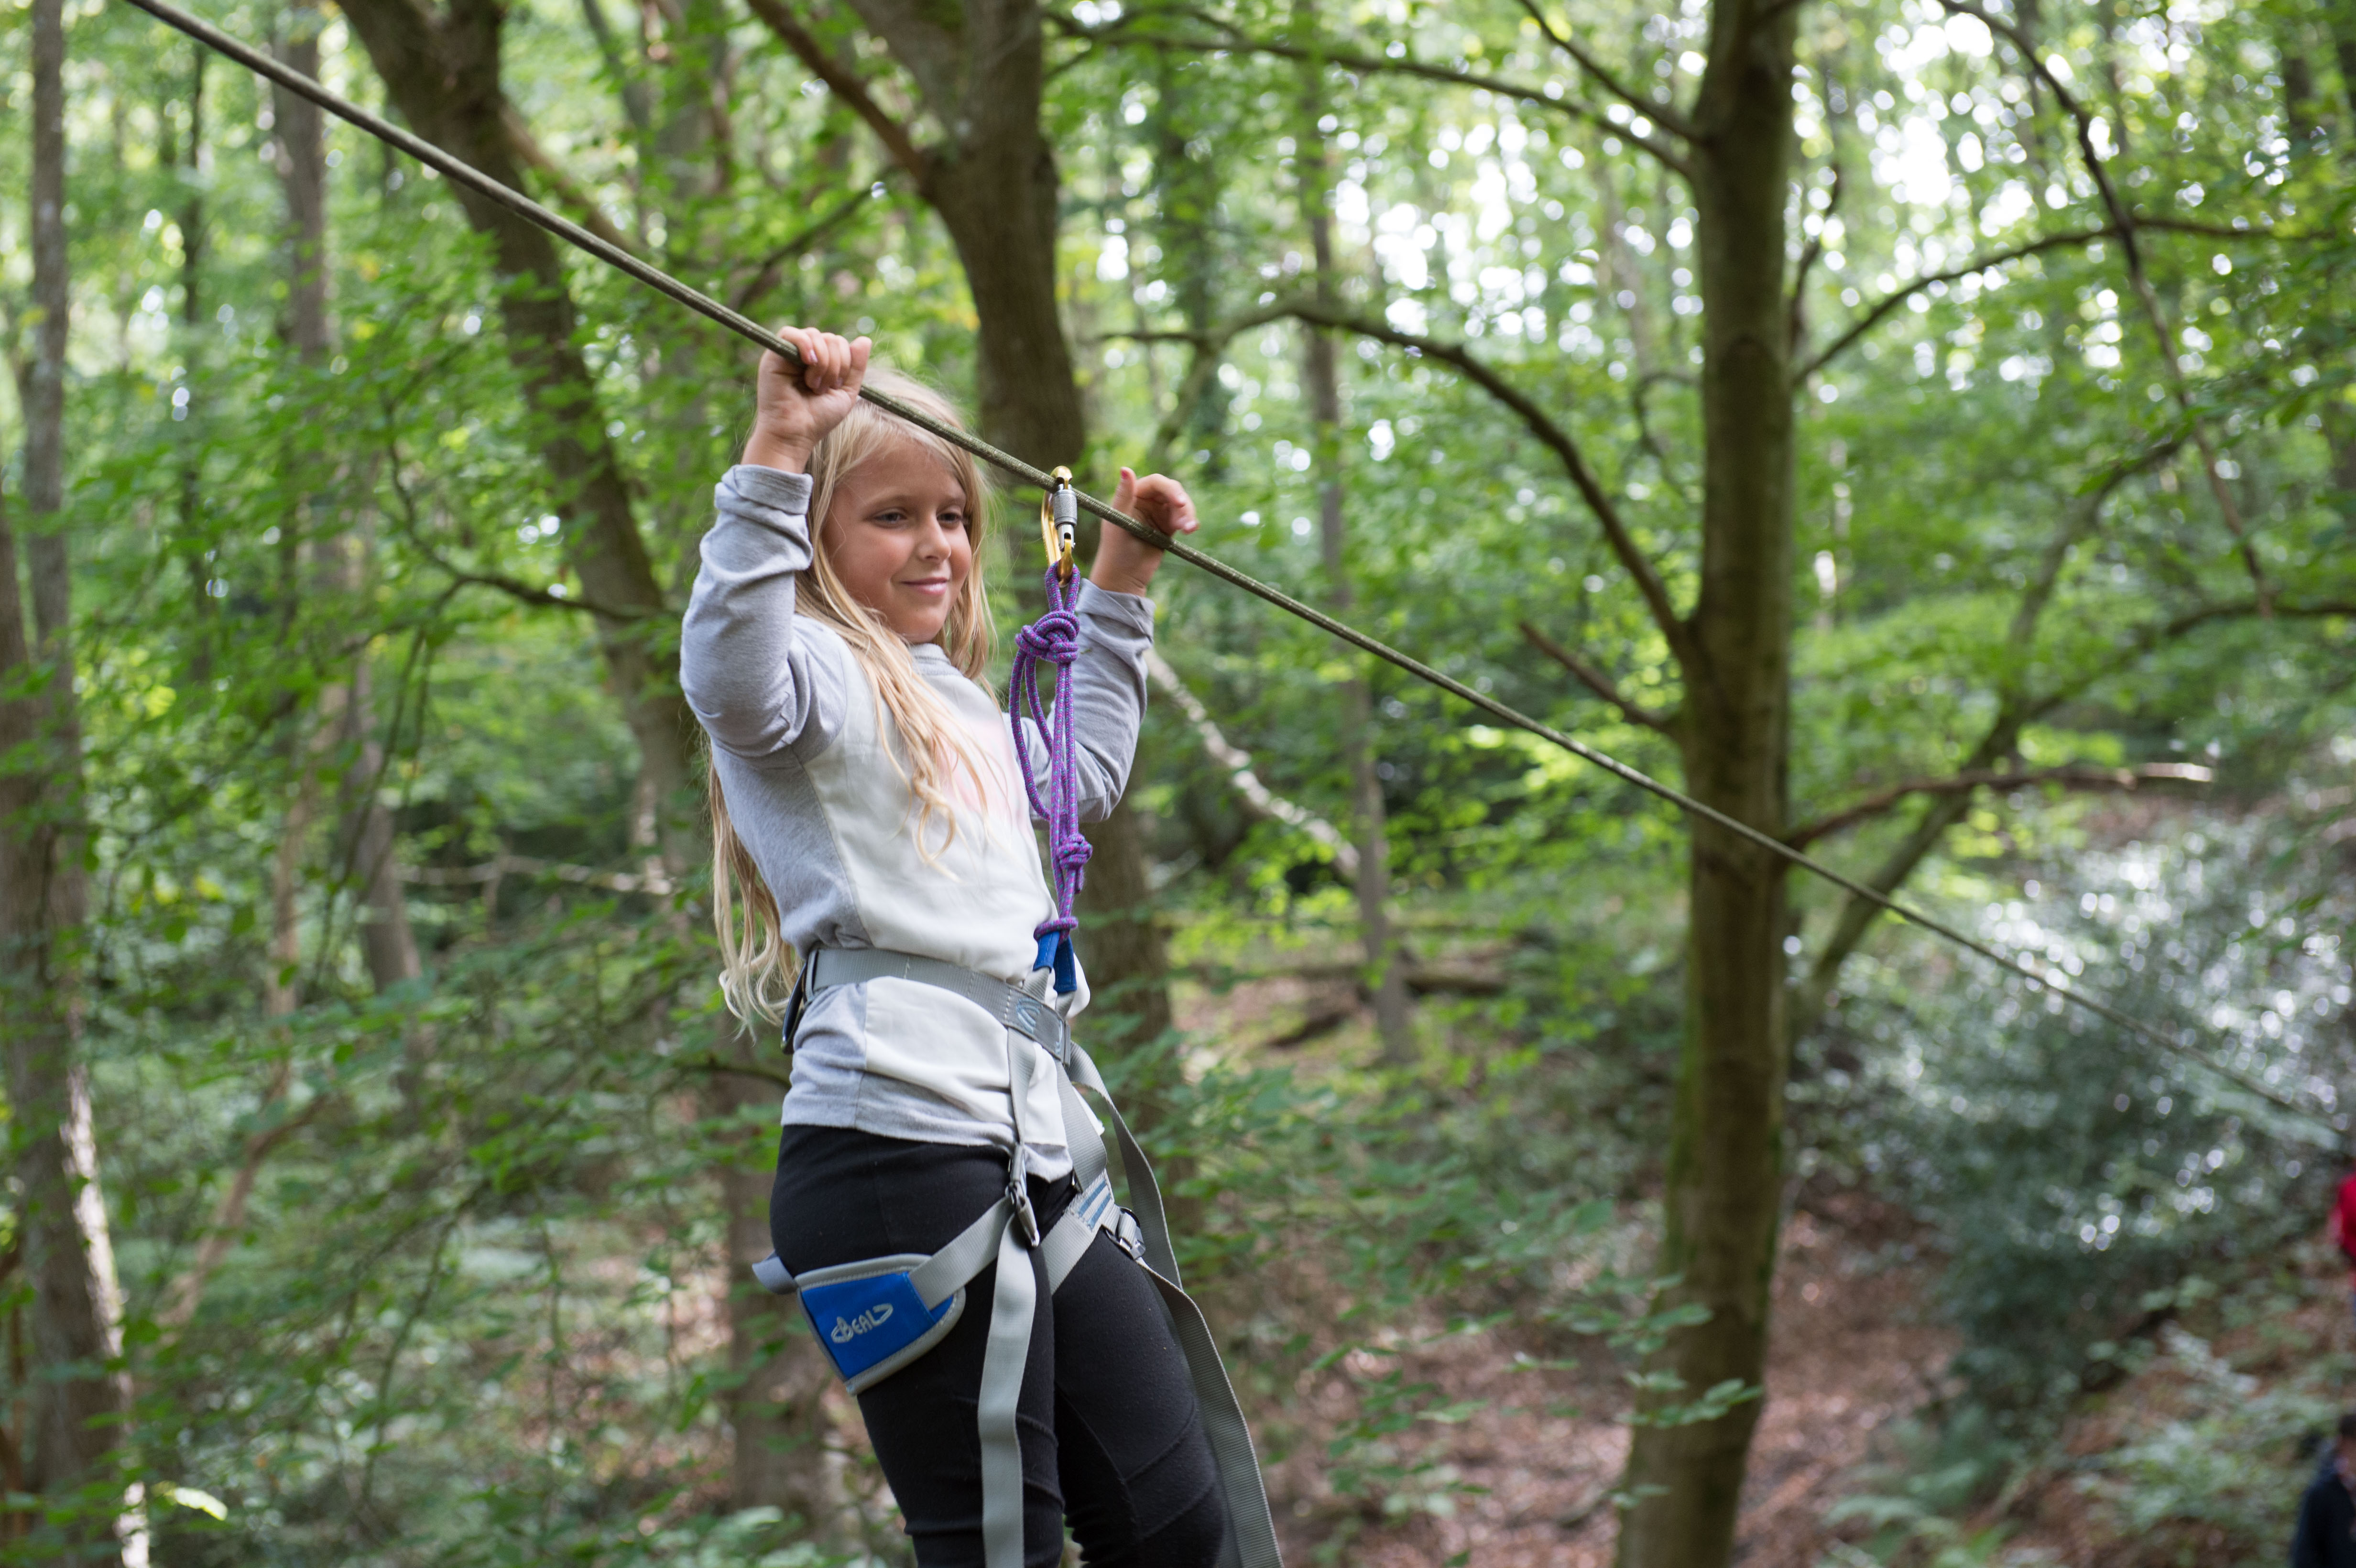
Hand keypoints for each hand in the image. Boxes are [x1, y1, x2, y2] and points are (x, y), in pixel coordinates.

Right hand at [742, 326, 870, 473]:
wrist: (795, 435)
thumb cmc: (818, 419)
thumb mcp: (845, 392)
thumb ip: (856, 367)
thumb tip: (865, 339)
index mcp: (819, 362)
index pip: (838, 342)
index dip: (845, 360)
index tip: (836, 386)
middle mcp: (802, 356)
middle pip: (829, 337)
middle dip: (835, 364)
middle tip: (823, 388)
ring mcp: (786, 354)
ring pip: (813, 335)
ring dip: (822, 361)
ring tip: (814, 385)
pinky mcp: (772, 356)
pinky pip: (789, 333)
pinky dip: (804, 344)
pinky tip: (809, 362)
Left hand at [1090, 468, 1196, 596]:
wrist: (1124, 578)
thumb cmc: (1116, 551)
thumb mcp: (1119, 521)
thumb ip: (1124, 495)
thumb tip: (1125, 468)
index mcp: (1132, 495)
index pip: (1156, 483)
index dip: (1171, 490)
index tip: (1180, 503)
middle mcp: (1146, 500)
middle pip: (1172, 491)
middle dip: (1182, 504)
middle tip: (1186, 522)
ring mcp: (1158, 513)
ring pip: (1180, 505)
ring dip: (1187, 515)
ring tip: (1188, 530)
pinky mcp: (1167, 526)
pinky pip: (1183, 518)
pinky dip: (1189, 523)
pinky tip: (1190, 530)